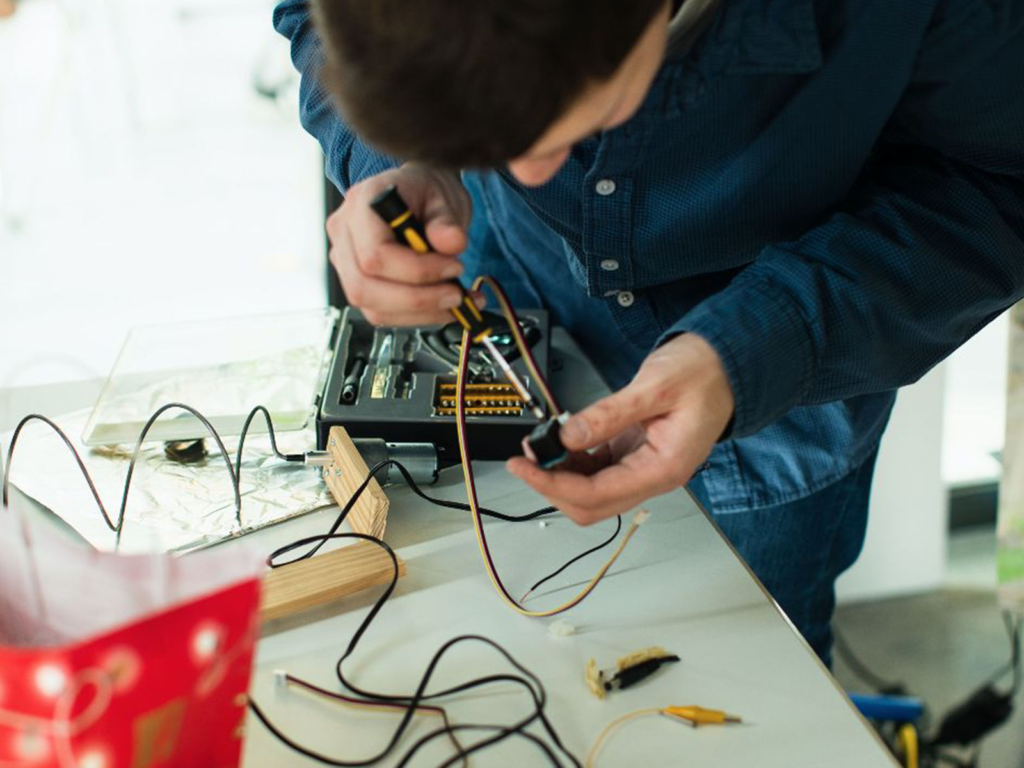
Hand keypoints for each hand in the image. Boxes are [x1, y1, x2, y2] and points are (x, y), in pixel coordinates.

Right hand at [327, 164, 483, 325]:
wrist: (415, 195)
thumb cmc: (423, 190)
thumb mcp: (442, 194)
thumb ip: (446, 220)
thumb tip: (453, 244)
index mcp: (360, 204)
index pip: (375, 255)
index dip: (417, 271)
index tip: (453, 268)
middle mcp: (344, 234)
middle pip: (364, 287)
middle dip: (417, 299)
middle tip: (455, 294)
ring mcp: (345, 262)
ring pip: (373, 307)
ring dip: (421, 313)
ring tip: (456, 301)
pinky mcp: (359, 284)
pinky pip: (381, 313)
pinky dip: (417, 316)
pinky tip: (442, 306)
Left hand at [507, 333, 734, 524]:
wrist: (727, 363)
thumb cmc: (704, 373)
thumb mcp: (653, 386)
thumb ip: (609, 415)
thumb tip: (568, 437)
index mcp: (663, 468)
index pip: (596, 494)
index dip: (552, 485)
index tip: (523, 467)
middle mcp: (654, 476)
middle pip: (592, 505)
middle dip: (553, 485)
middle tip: (526, 457)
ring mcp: (644, 467)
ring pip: (592, 491)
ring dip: (562, 475)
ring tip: (539, 445)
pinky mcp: (636, 454)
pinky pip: (599, 470)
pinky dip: (575, 461)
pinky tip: (562, 441)